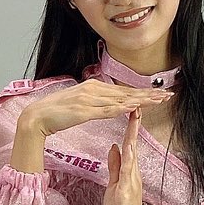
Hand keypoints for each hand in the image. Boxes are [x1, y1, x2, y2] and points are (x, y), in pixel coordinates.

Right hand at [18, 80, 170, 142]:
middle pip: (126, 92)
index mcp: (93, 87)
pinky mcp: (84, 111)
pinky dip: (122, 108)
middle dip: (148, 94)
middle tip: (167, 95)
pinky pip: (107, 110)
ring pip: (121, 99)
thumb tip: (108, 104)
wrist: (36, 117)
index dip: (141, 92)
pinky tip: (135, 107)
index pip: (122, 90)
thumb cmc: (55, 113)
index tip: (157, 93)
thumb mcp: (78, 105)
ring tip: (158, 100)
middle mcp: (93, 90)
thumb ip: (94, 103)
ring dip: (141, 100)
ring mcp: (89, 100)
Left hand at [103, 111, 153, 204]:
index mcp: (129, 168)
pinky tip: (127, 144)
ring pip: (132, 151)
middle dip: (134, 121)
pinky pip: (128, 170)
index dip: (127, 124)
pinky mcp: (128, 189)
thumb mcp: (114, 183)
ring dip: (132, 133)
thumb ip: (116, 165)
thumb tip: (115, 146)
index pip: (128, 141)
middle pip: (133, 141)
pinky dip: (128, 156)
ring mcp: (132, 179)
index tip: (126, 105)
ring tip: (133, 113)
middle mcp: (133, 171)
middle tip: (135, 99)